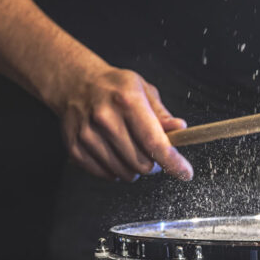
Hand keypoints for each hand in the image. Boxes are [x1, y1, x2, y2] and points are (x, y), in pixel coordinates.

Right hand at [56, 65, 192, 180]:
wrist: (74, 84)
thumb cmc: (114, 88)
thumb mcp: (143, 90)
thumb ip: (162, 114)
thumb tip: (180, 129)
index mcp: (127, 101)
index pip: (155, 142)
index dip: (173, 162)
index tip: (185, 173)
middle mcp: (106, 118)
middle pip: (142, 164)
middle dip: (155, 164)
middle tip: (152, 153)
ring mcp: (88, 135)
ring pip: (124, 173)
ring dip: (135, 169)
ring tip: (132, 150)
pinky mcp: (75, 148)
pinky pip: (106, 175)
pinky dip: (116, 170)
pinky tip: (115, 153)